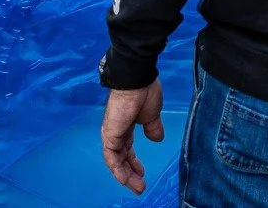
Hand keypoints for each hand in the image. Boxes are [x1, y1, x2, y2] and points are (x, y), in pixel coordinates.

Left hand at [101, 80, 164, 194]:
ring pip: (116, 161)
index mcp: (126, 125)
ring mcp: (112, 133)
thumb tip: (157, 138)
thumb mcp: (152, 115)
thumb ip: (152, 127)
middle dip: (130, 173)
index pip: (127, 149)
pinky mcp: (110, 134)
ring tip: (137, 187)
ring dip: (125, 175)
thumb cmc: (145, 92)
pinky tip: (126, 179)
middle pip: (121, 157)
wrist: (137, 80)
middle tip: (140, 186)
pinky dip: (118, 169)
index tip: (142, 172)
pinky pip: (112, 157)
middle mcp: (116, 131)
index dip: (134, 162)